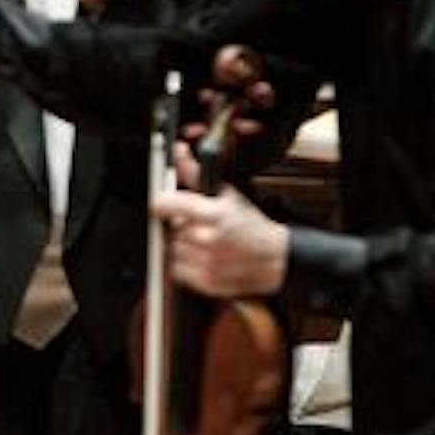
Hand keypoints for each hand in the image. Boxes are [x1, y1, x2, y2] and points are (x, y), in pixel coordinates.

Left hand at [153, 147, 290, 296]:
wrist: (273, 259)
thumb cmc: (250, 224)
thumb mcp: (226, 193)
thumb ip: (195, 173)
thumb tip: (179, 152)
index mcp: (213, 214)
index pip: (166, 205)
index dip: (161, 203)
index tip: (162, 204)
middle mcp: (208, 239)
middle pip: (171, 228)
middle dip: (181, 225)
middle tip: (200, 225)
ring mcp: (207, 263)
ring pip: (173, 249)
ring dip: (183, 245)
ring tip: (204, 242)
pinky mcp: (206, 282)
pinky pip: (178, 270)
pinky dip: (186, 264)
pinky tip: (204, 257)